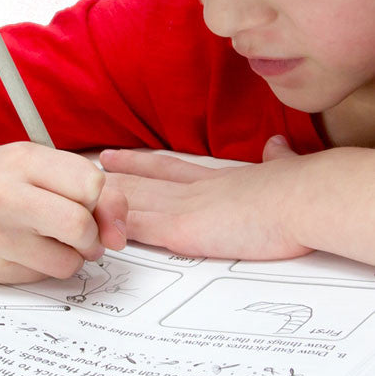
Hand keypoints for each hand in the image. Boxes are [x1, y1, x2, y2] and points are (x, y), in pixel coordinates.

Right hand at [0, 142, 127, 283]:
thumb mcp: (37, 164)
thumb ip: (85, 187)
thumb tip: (119, 231)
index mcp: (21, 159)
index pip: (91, 185)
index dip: (104, 203)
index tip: (96, 208)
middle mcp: (1, 195)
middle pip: (80, 226)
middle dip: (93, 236)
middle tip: (82, 234)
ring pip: (66, 262)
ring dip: (70, 257)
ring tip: (48, 240)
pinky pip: (40, 278)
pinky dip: (42, 268)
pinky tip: (21, 250)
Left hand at [98, 136, 312, 260]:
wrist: (301, 199)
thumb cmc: (301, 190)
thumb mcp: (284, 168)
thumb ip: (278, 159)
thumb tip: (278, 145)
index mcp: (215, 179)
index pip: (166, 168)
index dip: (138, 162)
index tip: (115, 155)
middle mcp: (191, 190)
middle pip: (139, 182)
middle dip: (110, 178)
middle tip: (81, 172)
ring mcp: (182, 209)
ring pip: (130, 201)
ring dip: (103, 201)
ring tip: (75, 198)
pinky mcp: (179, 231)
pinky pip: (136, 229)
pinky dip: (114, 229)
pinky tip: (94, 229)